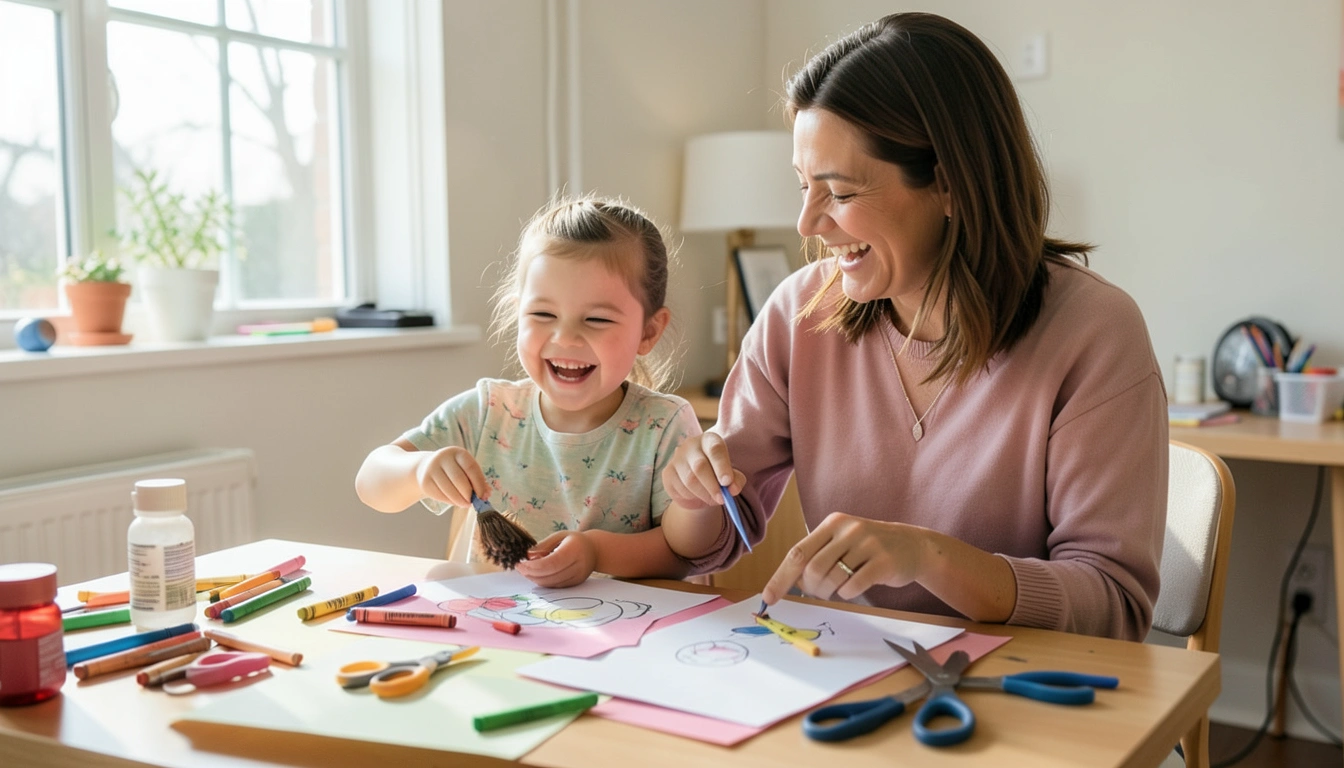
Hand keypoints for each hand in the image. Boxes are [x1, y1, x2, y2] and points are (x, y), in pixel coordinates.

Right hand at [414, 446, 487, 507]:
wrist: (426, 467)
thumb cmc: (453, 470)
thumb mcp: (466, 470)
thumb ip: (478, 481)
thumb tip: (487, 495)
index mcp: (458, 453)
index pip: (471, 468)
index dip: (479, 483)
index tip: (483, 496)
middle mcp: (443, 458)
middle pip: (459, 479)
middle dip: (468, 494)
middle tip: (472, 503)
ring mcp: (432, 469)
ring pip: (449, 489)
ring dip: (459, 501)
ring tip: (465, 504)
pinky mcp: (425, 482)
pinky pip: (440, 495)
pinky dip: (450, 501)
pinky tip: (455, 501)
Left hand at [515, 531, 596, 587]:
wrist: (595, 551)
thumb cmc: (574, 541)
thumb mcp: (559, 536)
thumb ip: (543, 546)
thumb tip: (527, 556)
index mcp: (575, 550)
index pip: (552, 563)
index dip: (534, 566)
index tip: (520, 563)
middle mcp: (578, 565)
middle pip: (550, 576)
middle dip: (531, 573)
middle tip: (519, 567)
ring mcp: (577, 577)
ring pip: (551, 584)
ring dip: (535, 579)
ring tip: (526, 570)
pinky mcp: (575, 584)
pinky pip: (555, 586)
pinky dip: (543, 582)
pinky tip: (536, 574)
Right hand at [662, 432, 745, 509]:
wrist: (697, 485)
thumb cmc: (717, 475)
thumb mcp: (730, 477)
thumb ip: (736, 480)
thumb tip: (733, 489)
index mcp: (709, 440)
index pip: (715, 450)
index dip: (721, 466)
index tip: (727, 482)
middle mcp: (691, 445)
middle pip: (700, 466)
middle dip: (712, 486)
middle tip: (722, 499)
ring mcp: (676, 458)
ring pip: (689, 480)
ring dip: (703, 494)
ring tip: (712, 498)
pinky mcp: (667, 472)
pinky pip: (679, 488)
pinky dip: (691, 496)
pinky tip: (697, 495)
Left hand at [761, 512, 928, 605]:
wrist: (913, 545)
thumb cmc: (868, 549)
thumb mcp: (841, 542)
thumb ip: (816, 556)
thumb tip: (787, 583)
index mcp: (832, 524)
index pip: (798, 552)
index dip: (780, 577)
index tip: (768, 598)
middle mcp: (848, 529)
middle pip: (812, 568)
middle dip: (810, 589)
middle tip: (819, 593)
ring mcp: (867, 543)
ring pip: (832, 578)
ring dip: (829, 592)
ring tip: (837, 590)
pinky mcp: (883, 561)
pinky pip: (853, 586)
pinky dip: (847, 593)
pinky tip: (853, 588)